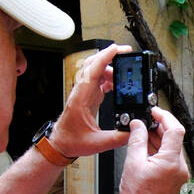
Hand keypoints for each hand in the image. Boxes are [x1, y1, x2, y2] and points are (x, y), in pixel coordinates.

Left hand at [49, 44, 133, 158]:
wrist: (60, 144)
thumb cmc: (72, 141)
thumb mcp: (97, 143)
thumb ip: (117, 138)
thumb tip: (133, 131)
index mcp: (81, 98)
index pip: (93, 70)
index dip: (105, 57)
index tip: (118, 49)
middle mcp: (82, 91)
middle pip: (93, 64)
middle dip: (109, 54)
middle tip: (126, 53)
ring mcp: (84, 92)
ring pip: (96, 70)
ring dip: (110, 67)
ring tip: (125, 74)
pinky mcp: (87, 96)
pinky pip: (98, 80)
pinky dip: (108, 77)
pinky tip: (117, 84)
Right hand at [120, 107, 188, 193]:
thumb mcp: (133, 164)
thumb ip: (137, 140)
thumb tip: (138, 124)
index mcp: (171, 161)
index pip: (175, 129)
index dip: (164, 116)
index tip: (153, 111)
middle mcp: (180, 166)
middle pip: (174, 137)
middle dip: (159, 127)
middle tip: (143, 122)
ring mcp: (180, 173)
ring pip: (171, 148)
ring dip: (158, 138)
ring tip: (141, 135)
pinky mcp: (176, 178)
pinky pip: (170, 158)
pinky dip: (159, 150)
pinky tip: (146, 150)